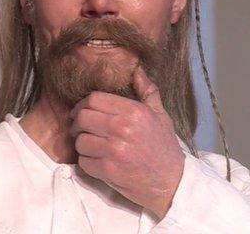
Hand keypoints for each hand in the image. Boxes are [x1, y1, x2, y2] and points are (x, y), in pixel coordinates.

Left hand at [69, 67, 185, 218]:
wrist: (172, 182)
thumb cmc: (164, 147)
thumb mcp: (160, 115)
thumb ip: (147, 90)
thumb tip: (136, 69)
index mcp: (134, 111)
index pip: (94, 99)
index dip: (83, 104)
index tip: (82, 112)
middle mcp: (122, 128)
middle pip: (83, 118)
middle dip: (77, 123)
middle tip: (82, 129)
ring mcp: (114, 150)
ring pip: (80, 141)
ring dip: (83, 144)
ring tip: (93, 146)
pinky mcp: (108, 171)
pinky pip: (83, 161)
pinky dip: (88, 162)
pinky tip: (99, 161)